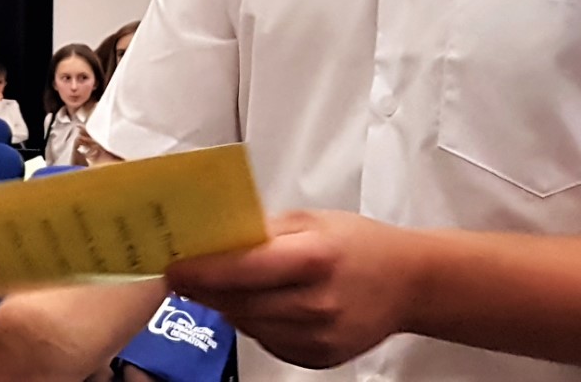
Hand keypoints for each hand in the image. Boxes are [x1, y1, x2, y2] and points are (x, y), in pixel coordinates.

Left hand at [167, 210, 416, 369]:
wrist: (408, 282)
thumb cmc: (358, 242)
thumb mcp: (313, 220)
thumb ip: (265, 230)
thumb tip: (215, 236)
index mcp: (314, 257)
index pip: (243, 268)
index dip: (203, 271)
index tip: (173, 266)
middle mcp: (315, 302)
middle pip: (240, 302)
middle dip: (207, 289)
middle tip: (184, 274)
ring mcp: (317, 337)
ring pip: (249, 325)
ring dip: (229, 306)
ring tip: (225, 285)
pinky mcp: (317, 359)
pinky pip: (268, 341)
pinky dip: (256, 323)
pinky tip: (263, 304)